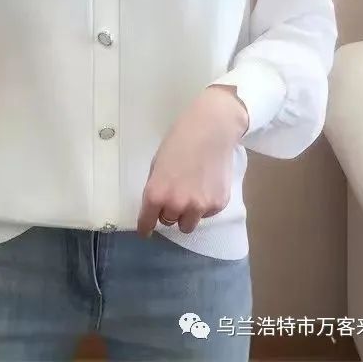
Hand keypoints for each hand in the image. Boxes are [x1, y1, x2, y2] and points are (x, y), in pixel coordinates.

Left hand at [136, 85, 248, 237]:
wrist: (212, 130)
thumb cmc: (180, 141)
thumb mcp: (158, 163)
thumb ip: (156, 187)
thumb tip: (156, 205)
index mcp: (156, 194)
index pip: (147, 222)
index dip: (145, 227)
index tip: (145, 231)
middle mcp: (176, 205)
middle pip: (168, 222)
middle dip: (169, 212)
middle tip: (175, 194)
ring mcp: (199, 207)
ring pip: (187, 224)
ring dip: (186, 214)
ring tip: (191, 193)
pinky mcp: (217, 205)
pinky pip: (206, 214)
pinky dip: (204, 205)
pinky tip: (207, 184)